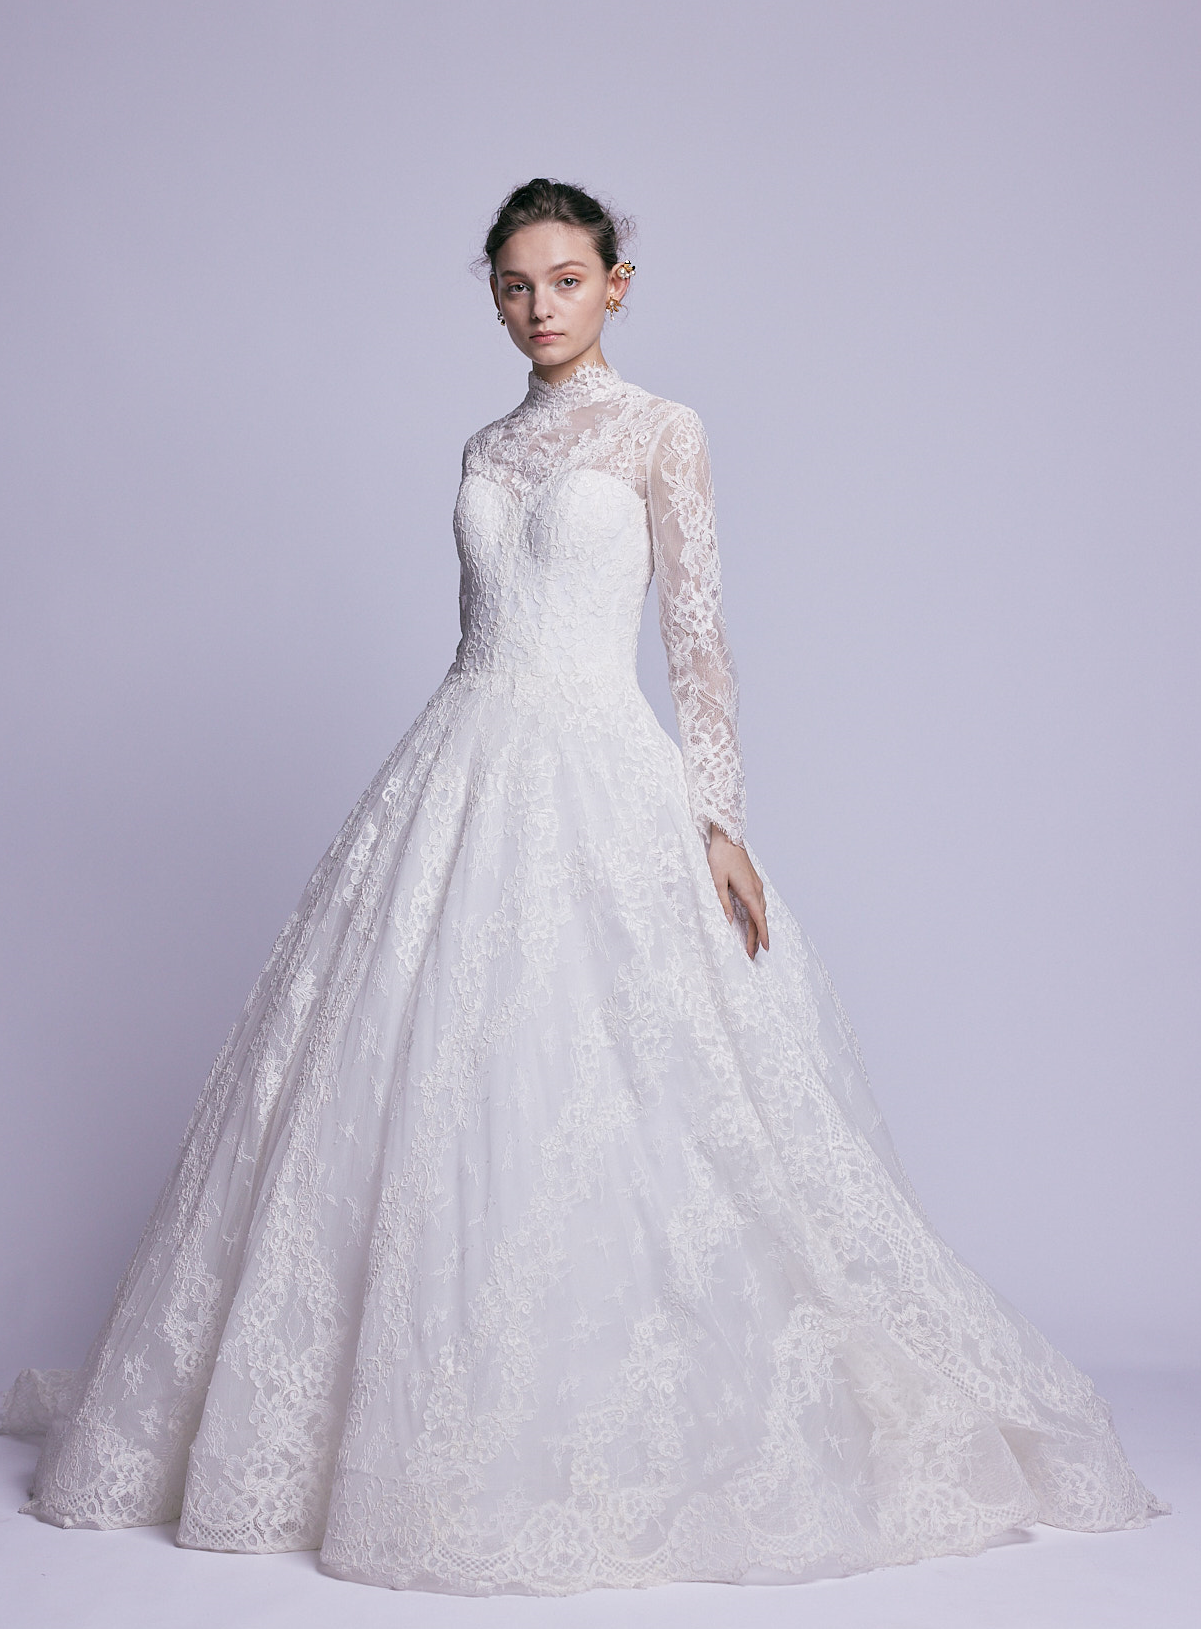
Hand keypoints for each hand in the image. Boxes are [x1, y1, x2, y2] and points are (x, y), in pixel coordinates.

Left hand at [707, 826, 768, 958]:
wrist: (727, 836)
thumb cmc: (720, 856)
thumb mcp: (716, 881)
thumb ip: (722, 902)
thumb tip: (728, 922)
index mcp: (749, 891)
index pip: (758, 919)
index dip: (762, 936)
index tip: (765, 949)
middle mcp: (756, 889)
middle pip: (760, 918)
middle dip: (758, 937)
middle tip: (753, 954)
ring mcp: (757, 885)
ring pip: (761, 911)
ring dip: (758, 927)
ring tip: (754, 942)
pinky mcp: (753, 881)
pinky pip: (759, 903)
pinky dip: (757, 916)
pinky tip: (754, 920)